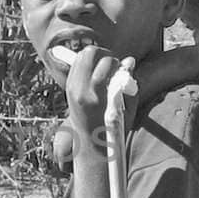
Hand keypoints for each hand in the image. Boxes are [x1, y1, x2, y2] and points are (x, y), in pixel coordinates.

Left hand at [60, 46, 125, 163]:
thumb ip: (130, 84)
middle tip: (113, 66)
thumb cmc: (114, 129)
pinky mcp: (68, 87)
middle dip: (104, 55)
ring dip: (95, 58)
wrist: (90, 144)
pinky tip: (96, 75)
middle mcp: (79, 91)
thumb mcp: (128, 109)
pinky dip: (88, 64)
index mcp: (95, 97)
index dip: (116, 62)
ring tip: (105, 71)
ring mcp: (71, 88)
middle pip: (89, 53)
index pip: (104, 63)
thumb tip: (129, 61)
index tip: (121, 71)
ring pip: (81, 56)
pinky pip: (77, 64)